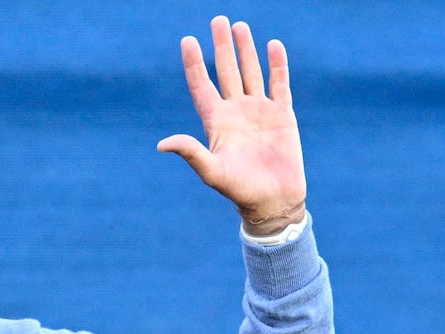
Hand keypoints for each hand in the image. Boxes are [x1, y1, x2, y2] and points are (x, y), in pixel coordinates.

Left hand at [158, 16, 306, 233]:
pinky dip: (277, 65)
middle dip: (222, 47)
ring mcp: (260, 111)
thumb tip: (162, 143)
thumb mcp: (212, 171)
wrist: (273, 202)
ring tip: (240, 26)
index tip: (187, 41)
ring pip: (251, 73)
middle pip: (226, 72)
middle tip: (218, 20)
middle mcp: (236, 112)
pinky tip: (273, 45)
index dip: (195, 64)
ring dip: (246, 50)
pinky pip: (279, 84)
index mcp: (217, 123)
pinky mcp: (282, 115)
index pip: (202, 86)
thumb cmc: (240, 191)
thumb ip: (191, 153)